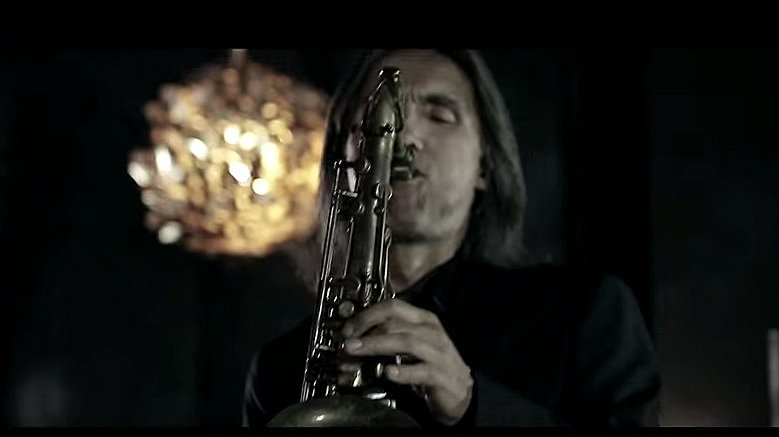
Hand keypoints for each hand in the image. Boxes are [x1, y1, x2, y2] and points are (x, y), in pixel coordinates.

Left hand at [340, 299, 472, 425]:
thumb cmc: (430, 364)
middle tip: (348, 342)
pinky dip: (404, 371)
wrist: (460, 390)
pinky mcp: (442, 375)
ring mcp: (439, 353)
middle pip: (396, 323)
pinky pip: (422, 370)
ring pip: (407, 342)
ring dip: (378, 345)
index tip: (348, 329)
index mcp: (423, 319)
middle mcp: (432, 332)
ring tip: (359, 352)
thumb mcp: (411, 345)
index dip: (367, 315)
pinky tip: (389, 373)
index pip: (393, 307)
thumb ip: (388, 339)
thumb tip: (355, 341)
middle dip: (367, 331)